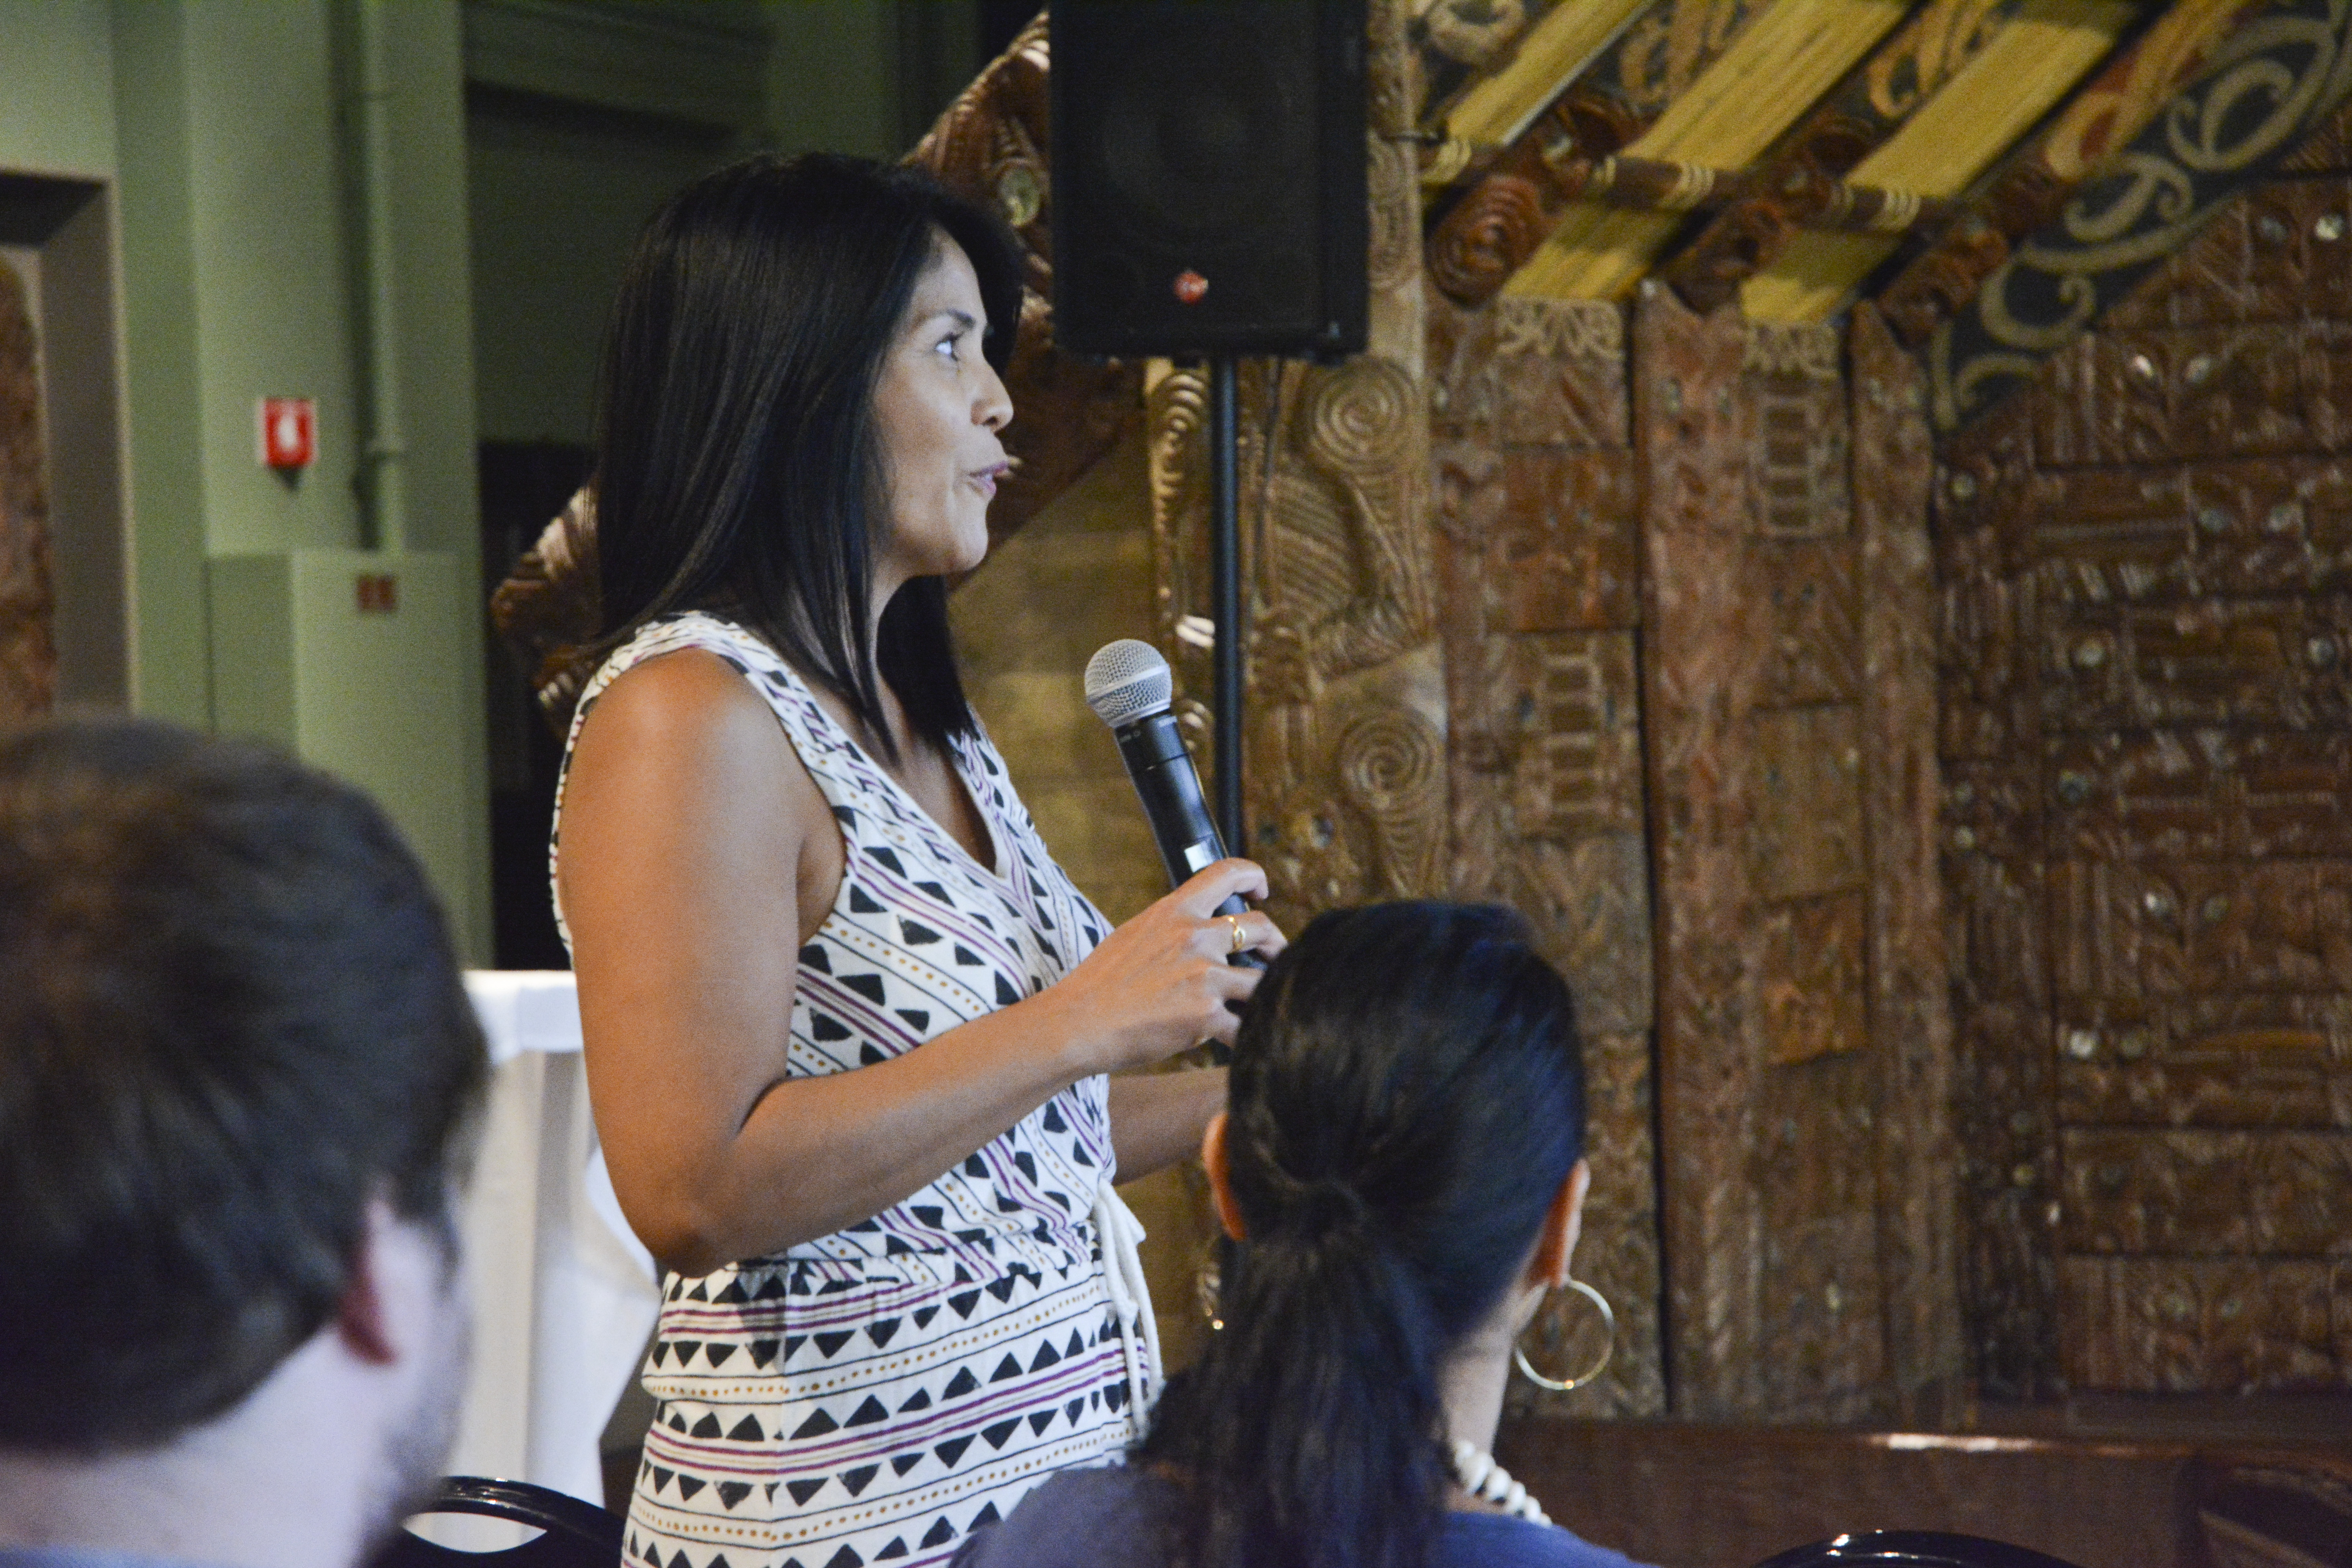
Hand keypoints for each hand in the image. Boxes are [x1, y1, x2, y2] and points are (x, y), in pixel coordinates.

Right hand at [1033, 860, 1286, 1075]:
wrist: (1078, 1024)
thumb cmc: (1099, 986)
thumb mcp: (1133, 936)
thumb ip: (1169, 930)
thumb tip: (1196, 932)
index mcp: (1174, 912)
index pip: (1225, 873)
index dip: (1252, 875)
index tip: (1261, 890)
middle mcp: (1195, 937)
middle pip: (1260, 926)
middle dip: (1277, 942)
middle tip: (1277, 955)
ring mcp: (1204, 976)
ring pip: (1262, 980)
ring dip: (1266, 992)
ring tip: (1262, 1004)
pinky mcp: (1206, 1016)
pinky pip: (1246, 1025)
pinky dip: (1248, 1035)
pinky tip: (1243, 1043)